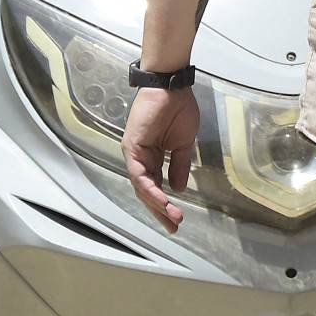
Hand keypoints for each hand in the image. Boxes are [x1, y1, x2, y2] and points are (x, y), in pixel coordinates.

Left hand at [123, 87, 199, 232]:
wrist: (173, 88)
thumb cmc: (179, 109)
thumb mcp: (183, 144)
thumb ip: (178, 166)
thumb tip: (178, 189)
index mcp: (151, 157)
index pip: (155, 186)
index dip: (165, 204)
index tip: (177, 220)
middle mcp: (139, 158)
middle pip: (146, 191)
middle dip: (160, 211)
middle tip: (174, 227)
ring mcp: (134, 154)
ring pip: (142, 186)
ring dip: (156, 204)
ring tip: (172, 217)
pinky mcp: (131, 147)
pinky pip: (140, 173)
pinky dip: (150, 188)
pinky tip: (161, 200)